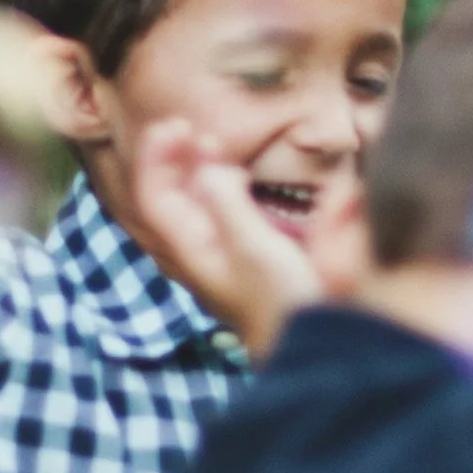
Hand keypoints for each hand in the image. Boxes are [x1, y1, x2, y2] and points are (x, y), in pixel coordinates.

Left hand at [128, 120, 327, 360]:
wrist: (316, 347)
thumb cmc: (284, 301)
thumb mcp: (255, 247)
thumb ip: (227, 204)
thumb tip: (208, 169)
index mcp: (193, 249)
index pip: (156, 197)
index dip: (158, 158)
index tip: (174, 125)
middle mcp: (201, 253)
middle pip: (172, 200)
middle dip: (175, 161)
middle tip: (189, 127)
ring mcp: (223, 258)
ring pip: (196, 207)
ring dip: (198, 172)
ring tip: (210, 143)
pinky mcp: (248, 261)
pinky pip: (221, 215)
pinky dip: (223, 189)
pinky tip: (239, 179)